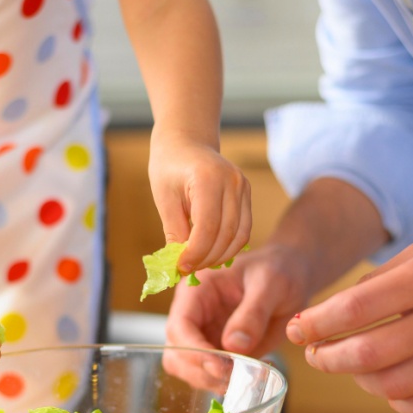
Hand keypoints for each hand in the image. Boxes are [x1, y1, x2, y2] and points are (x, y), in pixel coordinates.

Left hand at [148, 129, 251, 272]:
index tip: (181, 267)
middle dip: (206, 258)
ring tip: (198, 263)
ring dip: (219, 256)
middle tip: (187, 269)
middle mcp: (233, 182)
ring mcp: (244, 187)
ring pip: (239, 236)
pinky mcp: (247, 194)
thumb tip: (181, 265)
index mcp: (209, 178)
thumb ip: (174, 231)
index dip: (195, 252)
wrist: (186, 142)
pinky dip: (229, 247)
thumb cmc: (170, 167)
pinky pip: (243, 230)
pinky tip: (211, 253)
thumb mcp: (164, 198)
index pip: (208, 226)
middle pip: (226, 234)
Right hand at [163, 244, 307, 385]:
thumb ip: (252, 313)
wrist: (290, 274)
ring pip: (190, 370)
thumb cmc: (278, 270)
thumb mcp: (270, 285)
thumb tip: (234, 345)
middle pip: (176, 353)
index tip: (219, 367)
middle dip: (201, 371)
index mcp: (196, 291)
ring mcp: (204, 337)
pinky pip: (213, 376)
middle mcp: (193, 316)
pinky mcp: (219, 353)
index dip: (193, 350)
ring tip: (249, 376)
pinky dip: (230, 383)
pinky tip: (256, 374)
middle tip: (236, 377)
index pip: (180, 326)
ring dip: (214, 382)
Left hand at [286, 231, 412, 412]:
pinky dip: (393, 399)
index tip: (296, 330)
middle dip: (326, 358)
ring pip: (390, 387)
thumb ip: (379, 281)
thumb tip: (330, 313)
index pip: (353, 309)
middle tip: (314, 354)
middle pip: (365, 355)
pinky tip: (387, 383)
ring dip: (357, 380)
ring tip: (351, 366)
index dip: (314, 325)